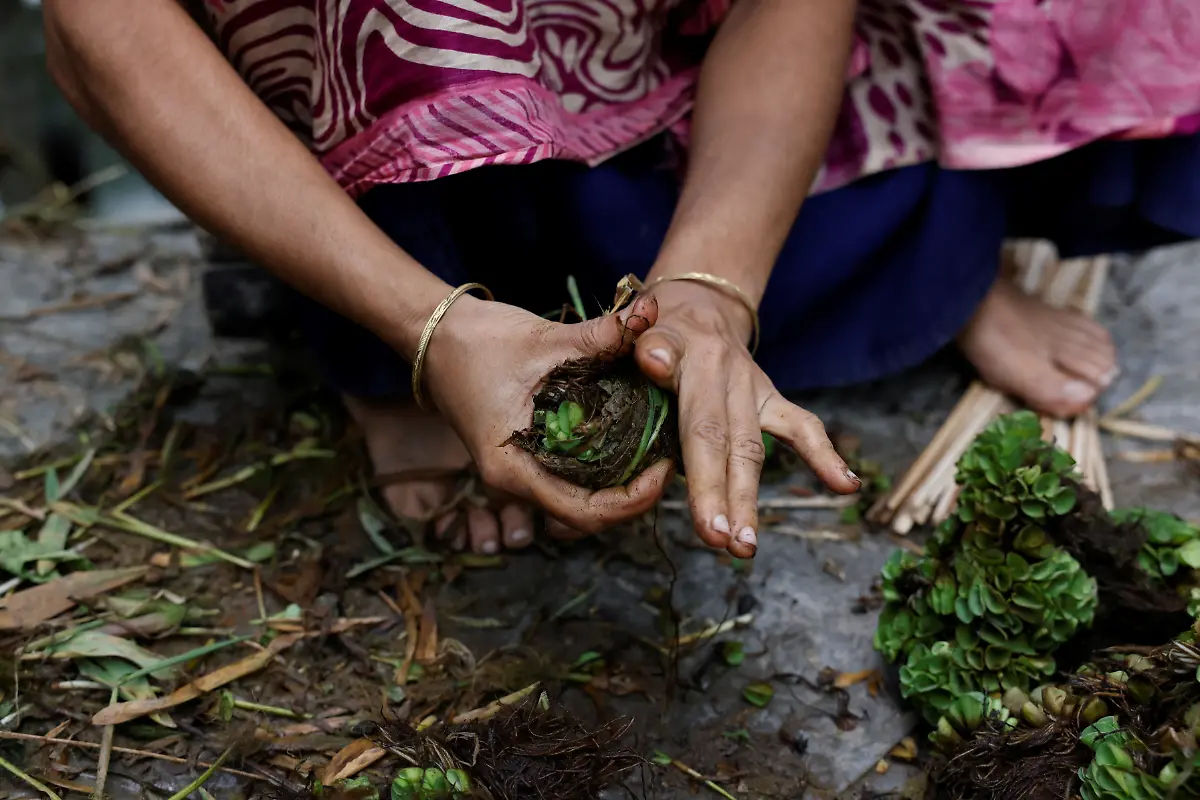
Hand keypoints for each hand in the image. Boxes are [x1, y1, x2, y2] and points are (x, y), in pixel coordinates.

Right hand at [417, 294, 673, 532]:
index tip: (663, 469)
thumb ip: (600, 334)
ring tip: (654, 450)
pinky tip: (628, 438)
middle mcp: (515, 480)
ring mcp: (520, 471)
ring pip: (580, 499)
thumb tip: (650, 313)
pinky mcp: (525, 455)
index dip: (631, 501)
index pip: (584, 513)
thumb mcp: (544, 339)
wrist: (435, 335)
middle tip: (668, 458)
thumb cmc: (479, 342)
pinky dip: (602, 467)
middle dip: (633, 495)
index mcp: (513, 469)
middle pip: (587, 514)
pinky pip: (570, 478)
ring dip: (620, 484)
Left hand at [634, 280, 860, 557]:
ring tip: (745, 548)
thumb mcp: (643, 325)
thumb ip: (646, 341)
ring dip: (749, 499)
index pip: (702, 428)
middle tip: (724, 545)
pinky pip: (801, 426)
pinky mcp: (770, 398)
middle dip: (728, 500)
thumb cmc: (655, 326)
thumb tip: (655, 359)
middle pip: (732, 445)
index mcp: (696, 360)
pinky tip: (847, 486)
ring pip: (754, 449)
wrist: (696, 302)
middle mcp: (730, 375)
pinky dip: (825, 455)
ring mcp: (754, 388)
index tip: (708, 527)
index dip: (704, 480)